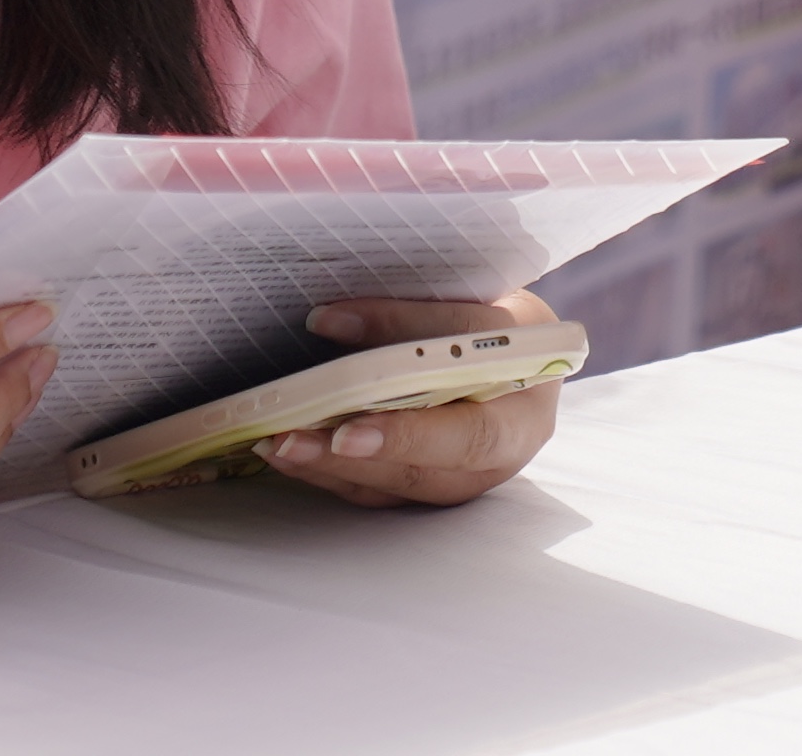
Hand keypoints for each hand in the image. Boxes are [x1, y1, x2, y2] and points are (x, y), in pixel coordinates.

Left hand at [249, 290, 562, 508]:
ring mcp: (457, 483)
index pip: (468, 434)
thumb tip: (326, 321)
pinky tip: (289, 451)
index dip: (409, 436)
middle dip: (347, 458)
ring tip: (274, 443)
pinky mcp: (425, 488)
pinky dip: (329, 472)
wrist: (527, 356)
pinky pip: (375, 490)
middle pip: (418, 472)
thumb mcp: (478, 311)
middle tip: (288, 439)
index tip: (349, 432)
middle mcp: (493, 465)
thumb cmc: (508, 330)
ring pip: (390, 488)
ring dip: (326, 468)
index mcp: (523, 419)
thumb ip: (408, 319)